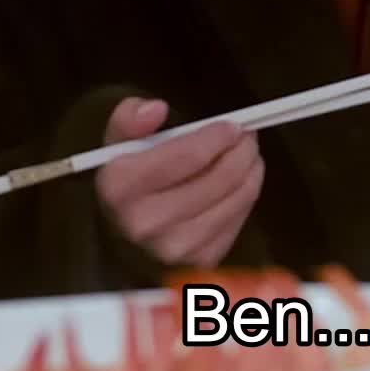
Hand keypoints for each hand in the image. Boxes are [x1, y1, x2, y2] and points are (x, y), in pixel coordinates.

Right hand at [97, 97, 264, 264]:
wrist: (126, 238)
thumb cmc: (128, 179)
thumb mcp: (119, 142)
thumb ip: (130, 118)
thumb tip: (156, 109)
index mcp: (121, 187)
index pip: (189, 156)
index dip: (218, 136)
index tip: (233, 124)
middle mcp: (145, 223)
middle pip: (220, 177)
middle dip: (242, 149)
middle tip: (247, 135)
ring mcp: (175, 248)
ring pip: (237, 197)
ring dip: (250, 169)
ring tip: (247, 154)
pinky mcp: (200, 262)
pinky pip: (240, 219)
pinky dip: (246, 195)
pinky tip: (240, 182)